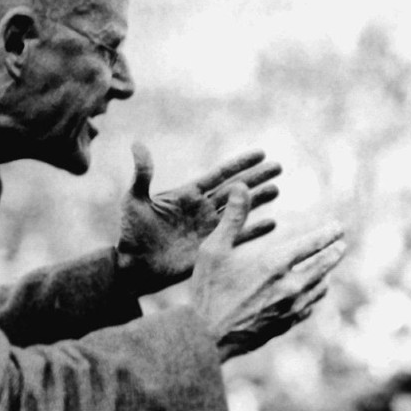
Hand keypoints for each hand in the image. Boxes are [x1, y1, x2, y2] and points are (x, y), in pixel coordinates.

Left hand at [115, 143, 280, 294]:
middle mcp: (202, 209)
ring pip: (240, 210)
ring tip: (277, 190)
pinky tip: (271, 223)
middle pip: (235, 190)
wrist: (134, 266)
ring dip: (258, 200)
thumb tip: (137, 144)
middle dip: (256, 178)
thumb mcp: (135, 201)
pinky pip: (237, 236)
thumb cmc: (131, 233)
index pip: (219, 174)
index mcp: (188, 194)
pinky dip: (254, 230)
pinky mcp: (211, 248)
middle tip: (279, 167)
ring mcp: (208, 229)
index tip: (261, 153)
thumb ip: (143, 174)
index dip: (239, 164)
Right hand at [190, 183, 345, 360]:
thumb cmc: (207, 291)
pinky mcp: (284, 326)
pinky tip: (310, 297)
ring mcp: (289, 308)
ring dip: (325, 276)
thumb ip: (232, 219)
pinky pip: (307, 308)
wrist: (206, 338)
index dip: (328, 234)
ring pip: (318, 289)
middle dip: (334, 253)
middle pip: (323, 266)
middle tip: (341, 246)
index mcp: (274, 264)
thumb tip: (240, 186)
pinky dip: (312, 298)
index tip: (339, 228)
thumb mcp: (213, 250)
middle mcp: (289, 286)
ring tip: (327, 270)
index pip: (312, 244)